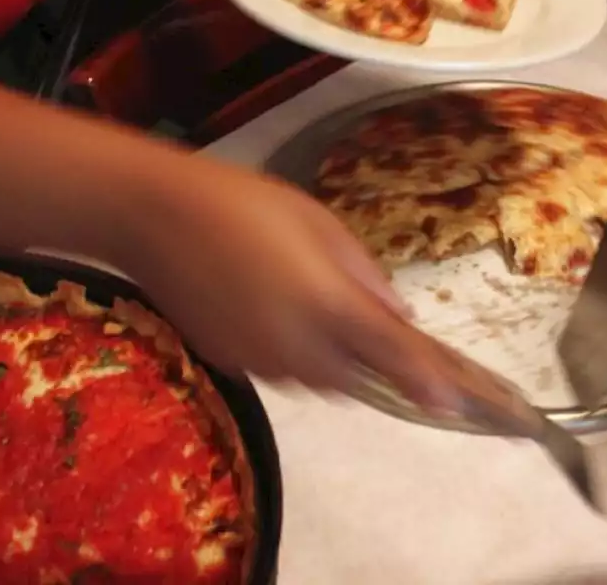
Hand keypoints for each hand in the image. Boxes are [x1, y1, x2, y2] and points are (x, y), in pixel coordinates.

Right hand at [114, 162, 465, 413]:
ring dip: (339, 364)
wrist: (151, 216)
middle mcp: (295, 343)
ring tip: (323, 314)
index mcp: (325, 301)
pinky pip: (282, 373)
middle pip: (357, 380)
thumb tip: (396, 312)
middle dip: (376, 366)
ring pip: (319, 382)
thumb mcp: (317, 221)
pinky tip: (281, 313)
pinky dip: (299, 356)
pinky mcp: (231, 364)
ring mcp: (260, 359)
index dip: (425, 381)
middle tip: (380, 335)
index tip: (455, 403)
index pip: (390, 353)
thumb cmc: (242, 203)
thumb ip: (363, 273)